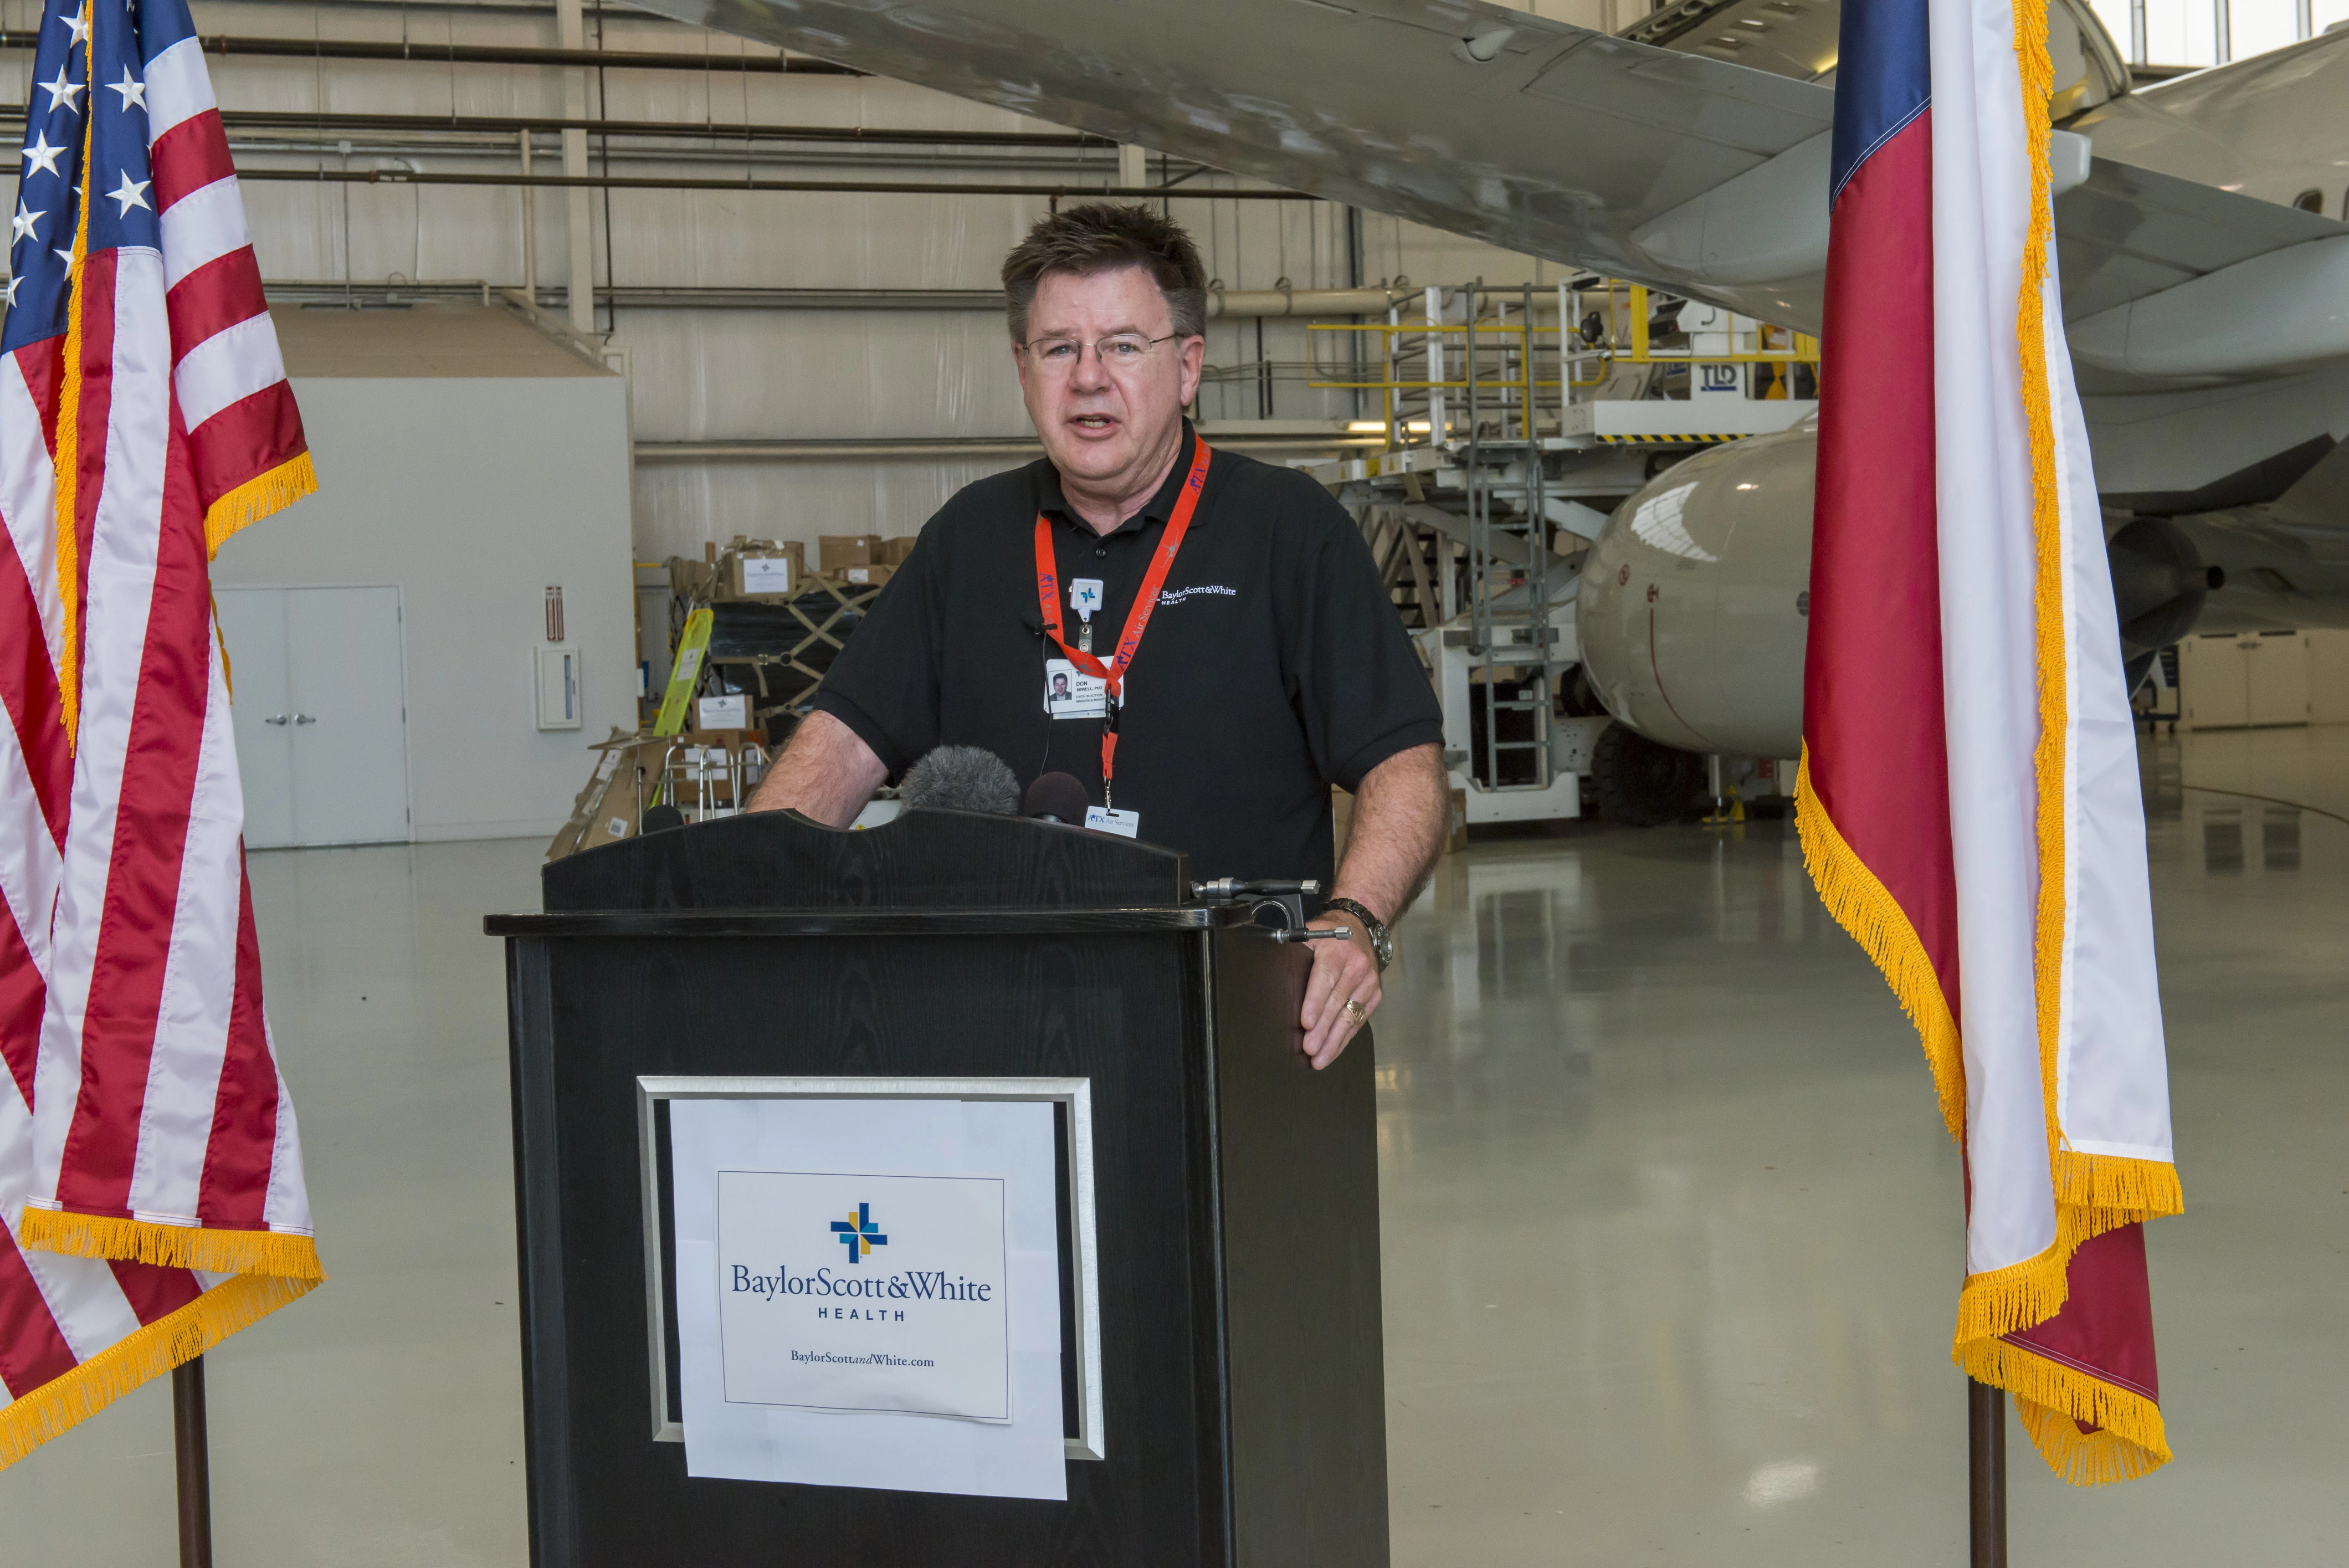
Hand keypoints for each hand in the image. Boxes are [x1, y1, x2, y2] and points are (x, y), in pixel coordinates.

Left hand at [1298, 915, 1380, 1069]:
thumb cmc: (1327, 935)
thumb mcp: (1309, 934)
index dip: (1315, 1002)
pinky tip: (1332, 1051)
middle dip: (1323, 1029)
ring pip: (1350, 1016)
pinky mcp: (1375, 996)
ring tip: (1319, 1060)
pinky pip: (1359, 1021)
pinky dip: (1345, 1039)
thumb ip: (1294, 952)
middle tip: (1310, 1049)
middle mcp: (1357, 967)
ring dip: (1334, 1041)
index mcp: (1337, 951)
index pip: (1325, 979)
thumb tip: (1272, 975)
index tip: (1305, 1023)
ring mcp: (1369, 983)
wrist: (1361, 927)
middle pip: (1338, 1002)